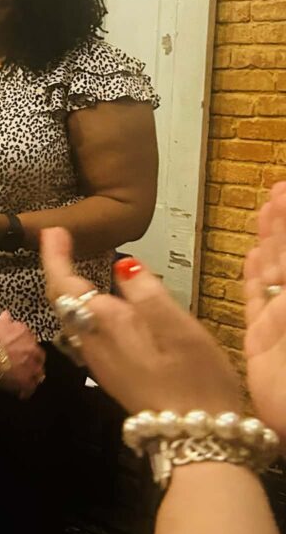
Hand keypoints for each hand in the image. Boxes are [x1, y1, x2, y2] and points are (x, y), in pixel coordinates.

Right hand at [0, 310, 44, 397]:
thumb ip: (4, 320)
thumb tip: (6, 315)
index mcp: (25, 333)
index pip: (30, 339)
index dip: (25, 345)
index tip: (20, 349)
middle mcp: (32, 348)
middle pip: (38, 356)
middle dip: (33, 360)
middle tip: (24, 364)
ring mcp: (31, 366)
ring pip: (38, 373)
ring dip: (32, 376)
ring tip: (25, 380)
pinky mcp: (26, 382)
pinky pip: (29, 389)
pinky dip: (25, 391)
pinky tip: (20, 393)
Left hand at [41, 227, 241, 414]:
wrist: (192, 436)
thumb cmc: (193, 377)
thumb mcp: (177, 326)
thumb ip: (145, 292)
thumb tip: (120, 265)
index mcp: (105, 322)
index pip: (66, 282)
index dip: (55, 255)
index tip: (53, 230)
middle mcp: (90, 341)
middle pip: (61, 299)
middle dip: (57, 268)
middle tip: (59, 240)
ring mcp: (96, 359)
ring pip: (70, 316)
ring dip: (67, 288)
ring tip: (73, 264)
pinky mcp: (108, 371)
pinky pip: (83, 330)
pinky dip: (81, 307)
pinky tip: (96, 302)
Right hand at [243, 182, 285, 450]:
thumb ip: (282, 272)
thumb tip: (270, 252)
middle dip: (285, 224)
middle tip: (278, 189)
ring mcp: (283, 323)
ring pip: (274, 274)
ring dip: (271, 242)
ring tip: (266, 211)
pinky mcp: (263, 344)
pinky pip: (255, 304)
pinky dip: (252, 280)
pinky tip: (251, 259)